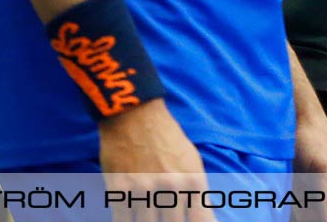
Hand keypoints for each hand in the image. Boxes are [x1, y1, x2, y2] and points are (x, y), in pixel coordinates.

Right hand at [99, 100, 213, 221]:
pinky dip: (126, 221)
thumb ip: (198, 193)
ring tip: (147, 211)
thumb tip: (206, 220)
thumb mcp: (192, 161)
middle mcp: (171, 187)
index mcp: (193, 181)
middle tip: (162, 213)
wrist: (134, 114)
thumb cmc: (166, 137)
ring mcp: (144, 189)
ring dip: (146, 220)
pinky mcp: (120, 188)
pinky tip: (129, 216)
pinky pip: (123, 221)